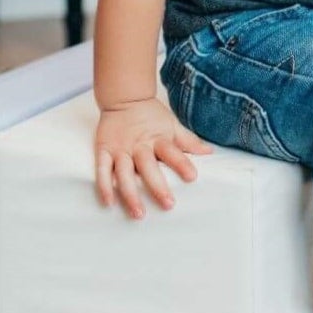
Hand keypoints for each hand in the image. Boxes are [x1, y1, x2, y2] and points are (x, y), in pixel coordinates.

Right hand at [94, 97, 213, 218]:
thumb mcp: (172, 125)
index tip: (192, 177)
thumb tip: (209, 153)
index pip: (171, 152)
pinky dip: (104, 186)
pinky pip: (102, 170)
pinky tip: (109, 202)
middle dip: (157, 186)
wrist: (124, 98)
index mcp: (158, 138)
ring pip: (123, 173)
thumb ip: (189, 141)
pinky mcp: (103, 150)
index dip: (181, 164)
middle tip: (168, 205)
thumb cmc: (151, 116)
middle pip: (148, 167)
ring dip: (130, 194)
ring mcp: (120, 149)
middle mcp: (139, 145)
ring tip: (139, 213)